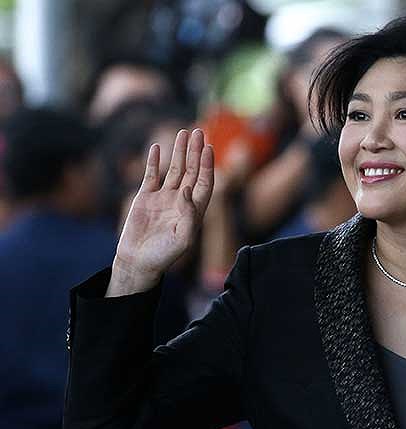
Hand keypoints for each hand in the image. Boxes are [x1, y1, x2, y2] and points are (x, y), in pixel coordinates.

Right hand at [112, 129, 213, 290]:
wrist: (138, 261)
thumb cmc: (163, 255)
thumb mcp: (182, 240)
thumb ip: (189, 216)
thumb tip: (187, 191)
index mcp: (194, 210)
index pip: (204, 182)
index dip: (207, 165)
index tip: (208, 148)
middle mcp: (181, 201)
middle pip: (192, 171)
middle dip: (195, 152)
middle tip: (198, 131)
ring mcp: (163, 197)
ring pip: (174, 169)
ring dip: (179, 152)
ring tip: (182, 132)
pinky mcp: (145, 197)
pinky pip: (151, 175)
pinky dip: (154, 161)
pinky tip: (157, 147)